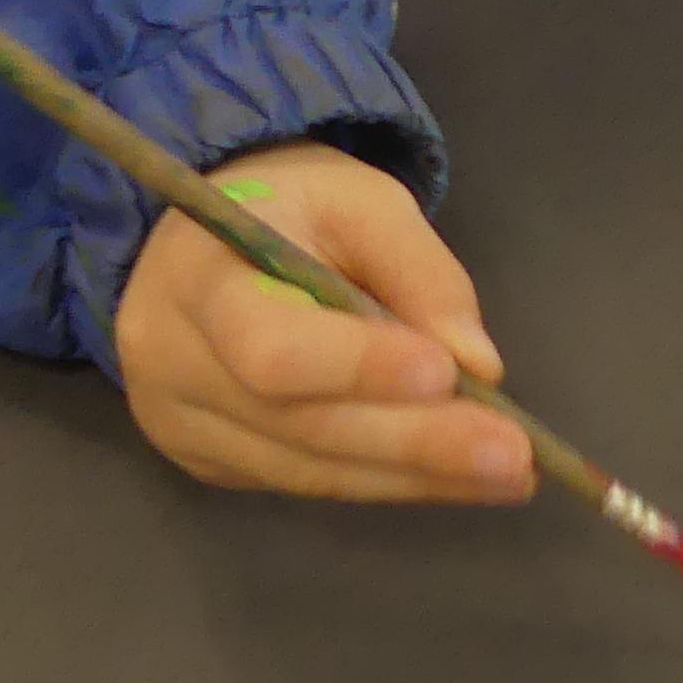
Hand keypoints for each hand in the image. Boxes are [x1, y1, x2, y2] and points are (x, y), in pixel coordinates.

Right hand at [115, 141, 532, 503]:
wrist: (205, 240)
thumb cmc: (290, 209)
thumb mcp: (359, 201)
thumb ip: (418, 271)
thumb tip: (476, 365)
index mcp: (196, 276)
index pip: (268, 344)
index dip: (356, 367)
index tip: (445, 374)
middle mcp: (171, 364)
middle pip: (299, 423)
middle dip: (413, 440)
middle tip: (511, 453)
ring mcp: (183, 425)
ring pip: (309, 468)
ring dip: (415, 476)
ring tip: (507, 474)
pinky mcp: (211, 461)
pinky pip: (305, 481)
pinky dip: (386, 480)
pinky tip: (455, 478)